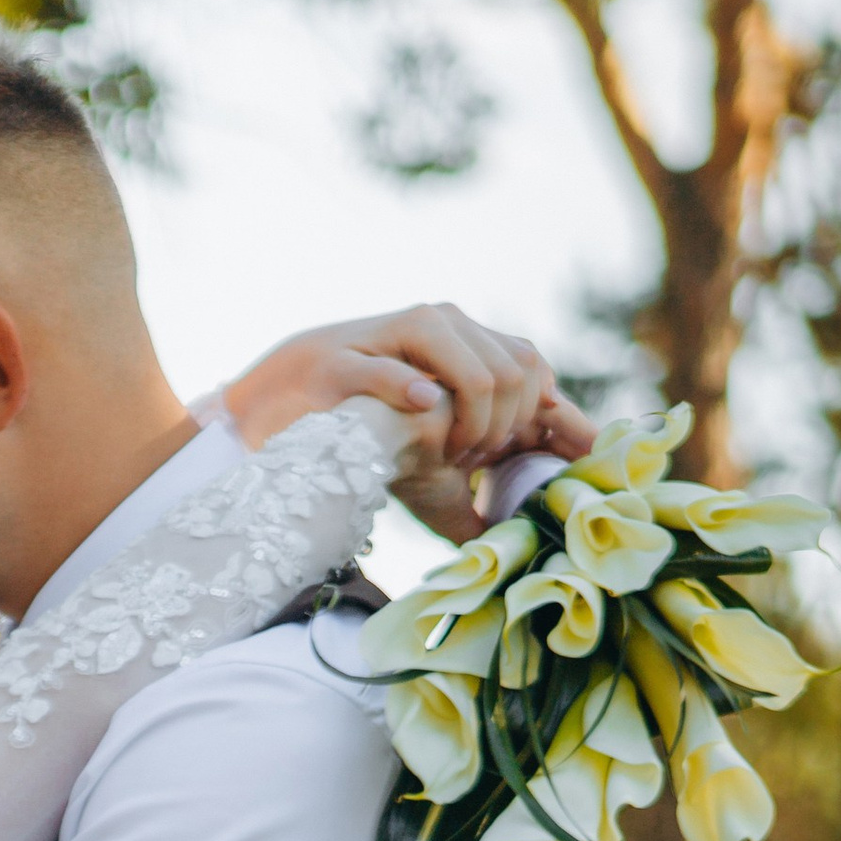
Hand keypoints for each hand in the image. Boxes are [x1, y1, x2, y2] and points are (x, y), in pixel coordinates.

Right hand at [223, 305, 594, 543]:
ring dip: (477, 426)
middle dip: (505, 429)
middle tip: (468, 460)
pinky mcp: (352, 361)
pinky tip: (427, 410)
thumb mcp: (438, 451)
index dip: (551, 416)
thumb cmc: (369, 432)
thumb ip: (489, 465)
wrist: (289, 403)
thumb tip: (537, 513)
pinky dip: (417, 392)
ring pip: (482, 377)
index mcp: (469, 343)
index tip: (538, 458)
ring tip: (448, 452)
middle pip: (518, 374)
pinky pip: (396, 372)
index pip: (535, 367)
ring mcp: (400, 337)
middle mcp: (445, 327)